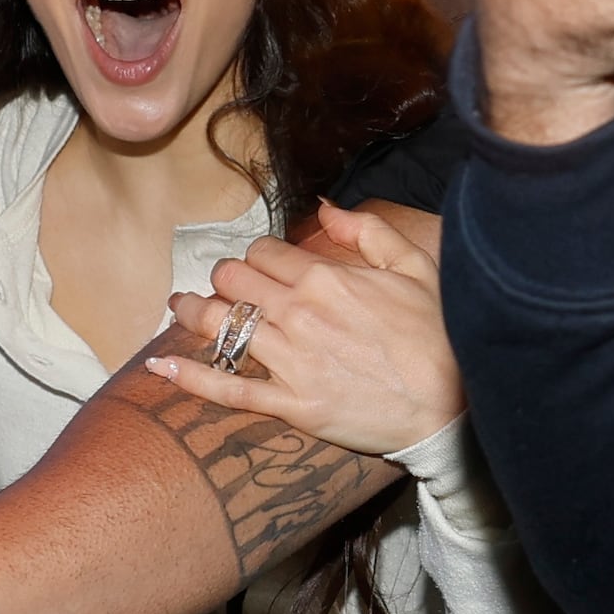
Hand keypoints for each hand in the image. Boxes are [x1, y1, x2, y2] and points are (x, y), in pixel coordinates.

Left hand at [147, 200, 460, 455]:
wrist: (454, 407)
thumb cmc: (440, 336)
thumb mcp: (416, 267)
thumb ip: (367, 231)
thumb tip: (324, 206)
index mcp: (327, 278)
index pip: (264, 252)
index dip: (257, 256)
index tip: (263, 267)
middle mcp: (299, 314)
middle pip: (232, 280)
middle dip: (224, 278)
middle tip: (227, 287)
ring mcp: (291, 362)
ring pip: (218, 326)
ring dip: (192, 313)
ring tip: (180, 308)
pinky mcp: (291, 406)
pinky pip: (228, 388)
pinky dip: (189, 378)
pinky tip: (160, 370)